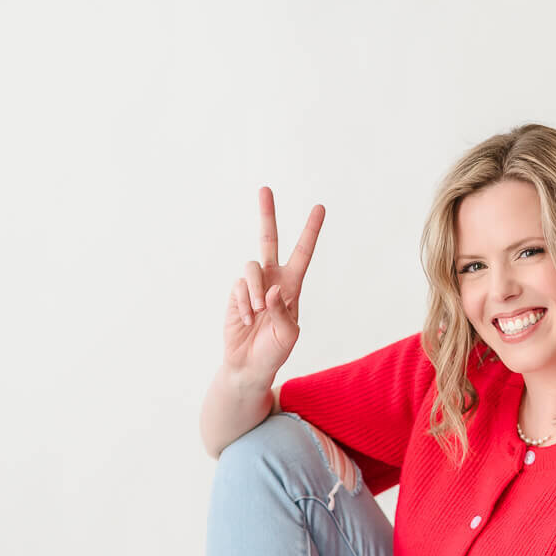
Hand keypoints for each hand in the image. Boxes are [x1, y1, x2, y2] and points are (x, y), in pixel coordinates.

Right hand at [223, 185, 325, 385]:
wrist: (248, 366)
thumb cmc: (274, 351)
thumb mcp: (288, 335)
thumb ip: (282, 312)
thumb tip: (270, 289)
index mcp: (292, 287)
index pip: (302, 254)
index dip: (310, 232)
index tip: (320, 208)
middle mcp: (272, 280)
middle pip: (269, 240)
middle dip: (267, 214)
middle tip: (265, 189)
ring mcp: (252, 285)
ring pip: (251, 267)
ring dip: (253, 290)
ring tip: (255, 312)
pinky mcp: (235, 293)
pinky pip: (238, 286)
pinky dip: (242, 303)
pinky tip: (246, 319)